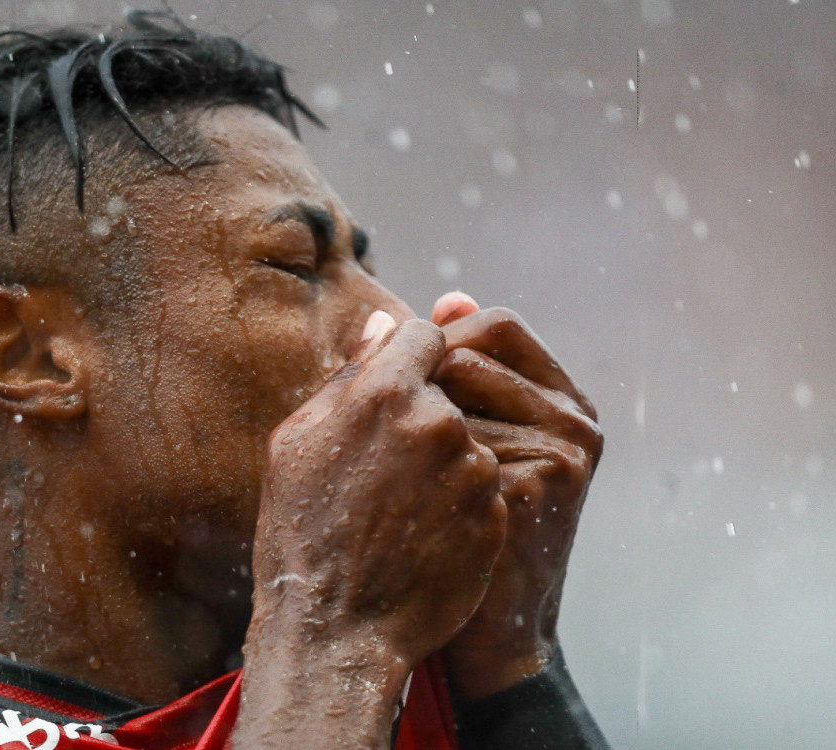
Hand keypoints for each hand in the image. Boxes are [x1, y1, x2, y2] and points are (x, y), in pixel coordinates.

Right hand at [234, 313, 506, 749]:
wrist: (335, 628)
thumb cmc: (300, 529)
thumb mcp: (298, 441)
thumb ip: (348, 374)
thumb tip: (383, 322)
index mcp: (385, 392)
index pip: (425, 336)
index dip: (410, 357)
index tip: (396, 388)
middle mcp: (440, 422)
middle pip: (451, 389)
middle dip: (424, 412)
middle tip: (386, 465)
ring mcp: (473, 470)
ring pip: (468, 439)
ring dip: (444, 459)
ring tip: (400, 508)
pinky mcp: (494, 512)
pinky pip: (483, 485)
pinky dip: (460, 500)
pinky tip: (422, 533)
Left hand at [428, 293, 603, 698]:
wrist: (490, 632)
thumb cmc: (463, 527)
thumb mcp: (475, 443)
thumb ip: (462, 372)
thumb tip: (447, 294)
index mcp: (562, 399)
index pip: (497, 325)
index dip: (440, 336)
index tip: (402, 375)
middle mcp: (573, 419)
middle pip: (472, 348)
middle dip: (420, 373)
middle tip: (388, 420)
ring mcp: (560, 452)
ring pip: (455, 390)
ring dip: (412, 415)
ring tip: (394, 460)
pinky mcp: (533, 487)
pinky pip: (450, 438)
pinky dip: (415, 456)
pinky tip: (403, 490)